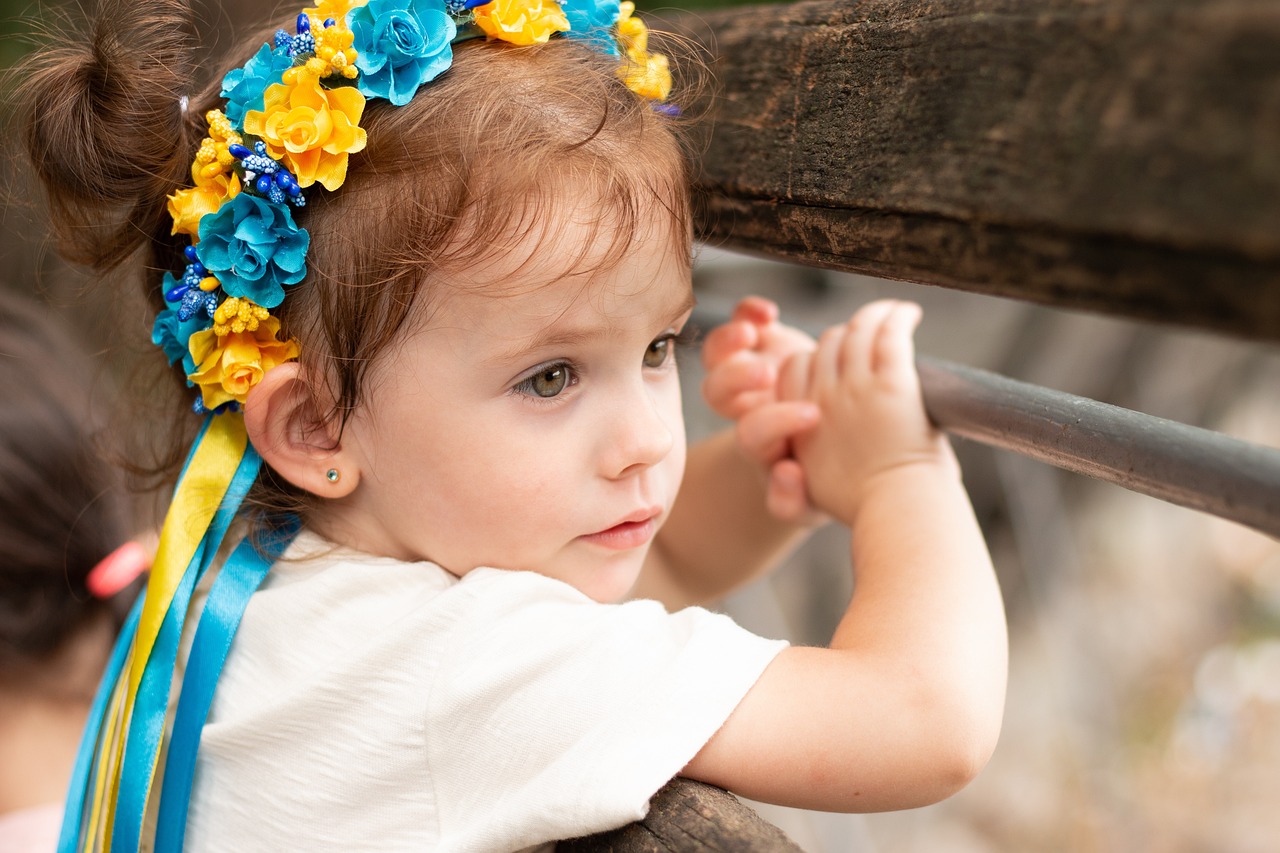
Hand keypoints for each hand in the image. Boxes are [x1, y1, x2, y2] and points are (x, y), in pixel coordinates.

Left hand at [701, 297, 821, 522]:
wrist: (841, 428)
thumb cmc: (826, 468)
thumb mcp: (814, 496)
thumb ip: (795, 500)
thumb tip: (785, 476)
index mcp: (760, 443)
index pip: (750, 435)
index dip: (773, 425)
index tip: (811, 416)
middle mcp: (746, 406)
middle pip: (716, 392)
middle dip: (735, 380)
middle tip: (766, 375)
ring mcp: (749, 369)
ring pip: (716, 354)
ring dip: (728, 341)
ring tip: (753, 332)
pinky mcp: (764, 339)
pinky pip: (741, 320)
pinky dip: (747, 312)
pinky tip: (768, 312)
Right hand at [785, 300, 955, 524]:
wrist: (897, 510)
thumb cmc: (859, 505)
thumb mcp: (806, 496)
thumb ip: (793, 476)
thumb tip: (787, 469)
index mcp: (797, 422)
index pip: (791, 369)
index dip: (812, 358)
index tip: (832, 357)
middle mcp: (823, 399)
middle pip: (824, 348)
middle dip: (842, 336)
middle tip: (866, 334)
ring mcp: (857, 389)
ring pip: (855, 334)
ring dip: (873, 317)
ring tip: (894, 314)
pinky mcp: (894, 384)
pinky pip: (889, 335)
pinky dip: (897, 316)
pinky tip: (909, 312)